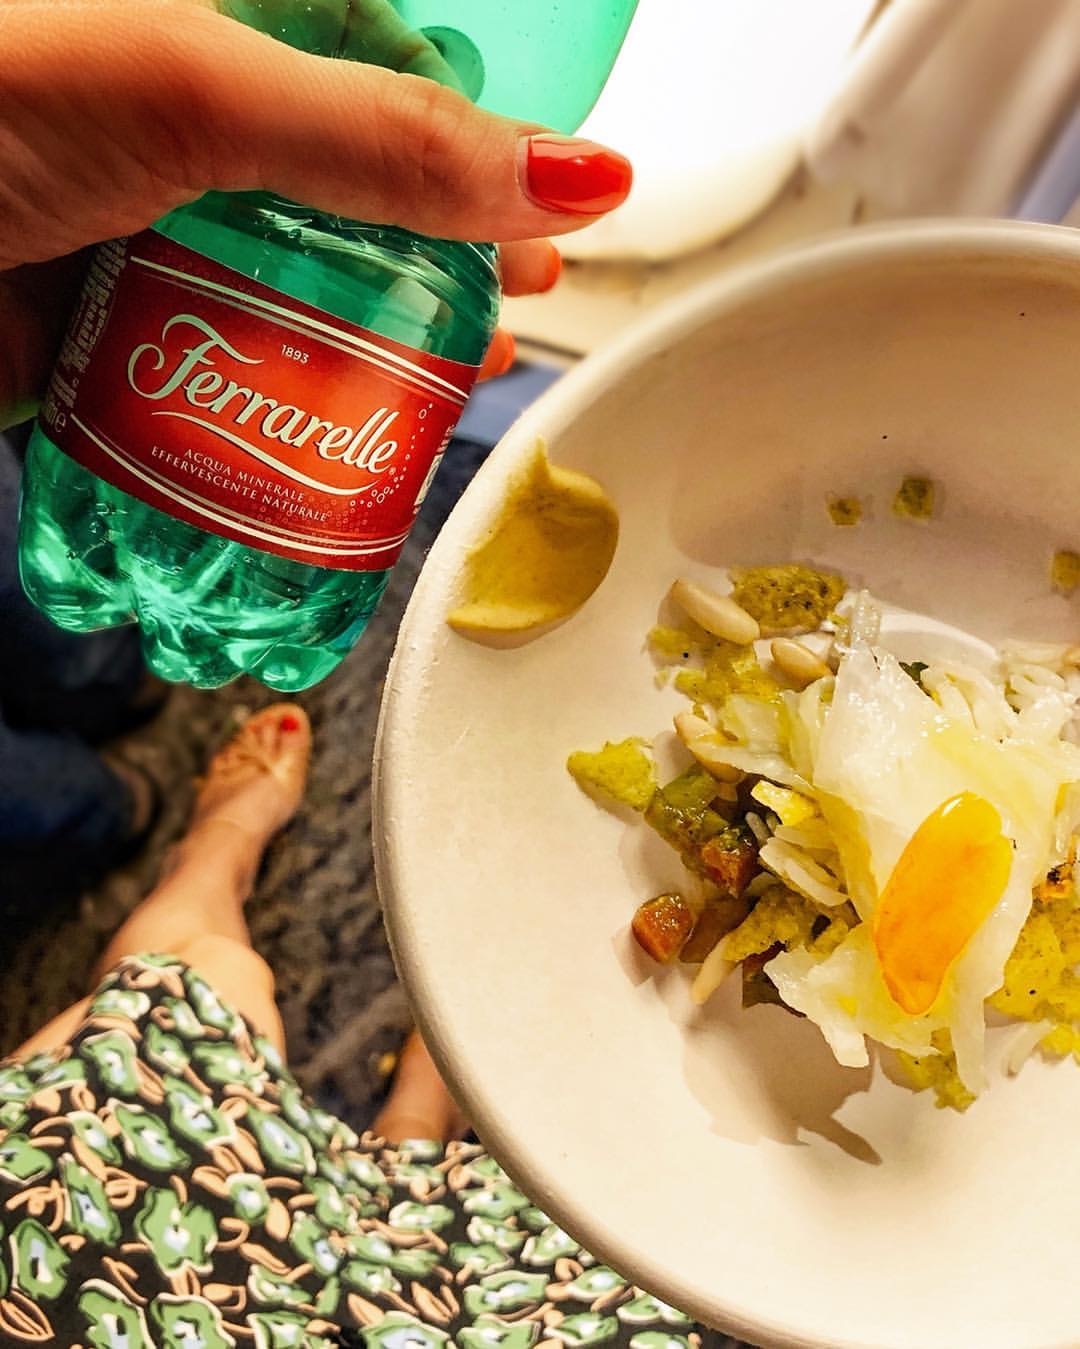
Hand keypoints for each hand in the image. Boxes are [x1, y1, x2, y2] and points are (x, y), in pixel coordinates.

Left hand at [0, 0, 631, 427]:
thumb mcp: (199, 90)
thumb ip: (388, 139)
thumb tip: (575, 173)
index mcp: (220, 26)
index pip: (384, 67)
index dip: (473, 134)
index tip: (543, 197)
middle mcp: (192, 121)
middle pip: (358, 188)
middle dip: (445, 250)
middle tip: (518, 298)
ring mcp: (157, 225)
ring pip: (305, 279)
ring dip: (384, 334)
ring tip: (456, 372)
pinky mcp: (124, 322)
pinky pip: (236, 357)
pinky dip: (295, 393)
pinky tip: (347, 424)